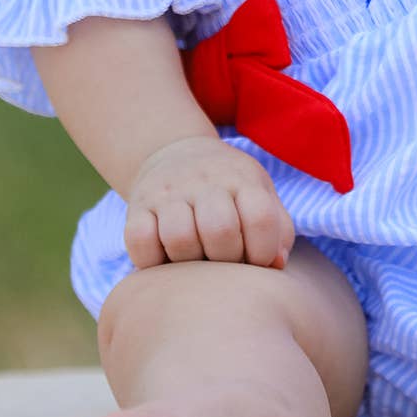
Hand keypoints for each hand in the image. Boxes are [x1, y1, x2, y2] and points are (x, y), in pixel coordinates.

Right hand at [123, 135, 296, 270]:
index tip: (257, 261)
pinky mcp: (138, 206)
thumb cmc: (229, 189)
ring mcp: (169, 192)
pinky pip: (140, 241)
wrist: (176, 153)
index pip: (261, 218)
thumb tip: (275, 263)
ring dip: (190, 263)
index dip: (263, 252)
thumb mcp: (259, 195)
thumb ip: (278, 229)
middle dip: (227, 260)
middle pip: (220, 231)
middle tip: (224, 263)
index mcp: (242, 178)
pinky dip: (152, 260)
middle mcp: (205, 180)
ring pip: (179, 238)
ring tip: (195, 261)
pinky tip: (165, 258)